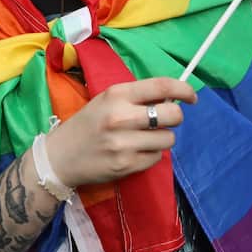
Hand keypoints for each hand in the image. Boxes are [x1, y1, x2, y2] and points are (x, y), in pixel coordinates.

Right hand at [43, 77, 195, 188]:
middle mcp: (121, 117)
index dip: (183, 90)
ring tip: (145, 138)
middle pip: (173, 114)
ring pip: (168, 139)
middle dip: (175, 117)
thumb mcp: (107, 100)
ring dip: (162, 138)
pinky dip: (152, 154)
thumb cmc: (87, 124)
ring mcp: (124, 143)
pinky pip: (157, 157)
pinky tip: (135, 152)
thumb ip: (136, 97)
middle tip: (166, 120)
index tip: (191, 96)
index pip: (162, 86)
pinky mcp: (126, 165)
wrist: (60, 156)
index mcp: (117, 94)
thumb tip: (172, 97)